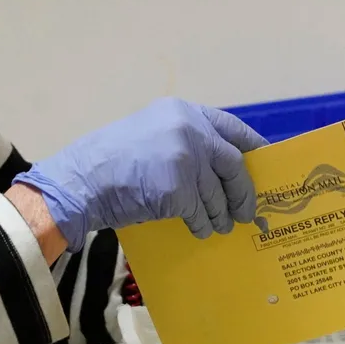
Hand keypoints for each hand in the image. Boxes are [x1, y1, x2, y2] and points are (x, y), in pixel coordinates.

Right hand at [12, 98, 267, 250]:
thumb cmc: (109, 161)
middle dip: (243, 191)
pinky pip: (201, 213)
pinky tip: (200, 231)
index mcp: (183, 112)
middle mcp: (189, 130)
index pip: (232, 127)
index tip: (265, 163)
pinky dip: (203, 225)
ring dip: (222, 214)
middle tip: (249, 211)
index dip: (253, 147)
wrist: (78, 181)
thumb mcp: (149, 135)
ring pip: (218, 193)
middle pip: (233, 163)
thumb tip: (219, 167)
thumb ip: (185, 141)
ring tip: (222, 225)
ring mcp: (186, 159)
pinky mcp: (179, 188)